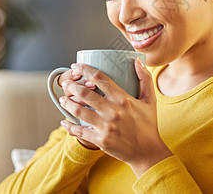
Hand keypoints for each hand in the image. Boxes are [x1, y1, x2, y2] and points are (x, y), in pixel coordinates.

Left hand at [59, 58, 172, 176]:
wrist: (147, 152)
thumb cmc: (148, 125)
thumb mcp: (150, 100)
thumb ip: (145, 78)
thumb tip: (137, 60)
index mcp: (122, 99)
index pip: (100, 78)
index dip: (85, 70)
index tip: (76, 66)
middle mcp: (112, 111)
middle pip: (84, 93)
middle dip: (71, 86)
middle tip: (66, 83)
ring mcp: (105, 126)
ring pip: (78, 110)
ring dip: (67, 103)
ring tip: (63, 99)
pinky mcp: (100, 140)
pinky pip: (79, 131)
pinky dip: (69, 126)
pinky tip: (64, 121)